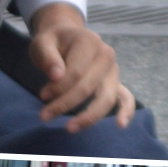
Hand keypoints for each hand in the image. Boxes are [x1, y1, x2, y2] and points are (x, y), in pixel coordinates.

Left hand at [30, 3, 135, 130]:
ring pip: (105, 98)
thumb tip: (56, 76)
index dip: (59, 88)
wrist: (66, 38)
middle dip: (66, 104)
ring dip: (88, 116)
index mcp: (90, 42)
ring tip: (70, 128)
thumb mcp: (42, 43)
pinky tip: (120, 125)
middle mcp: (106, 55)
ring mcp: (113, 70)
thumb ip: (47, 57)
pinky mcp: (116, 83)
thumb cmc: (53, 43)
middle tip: (44, 116)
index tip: (42, 96)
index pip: (76, 72)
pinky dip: (126, 111)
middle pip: (88, 87)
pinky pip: (125, 98)